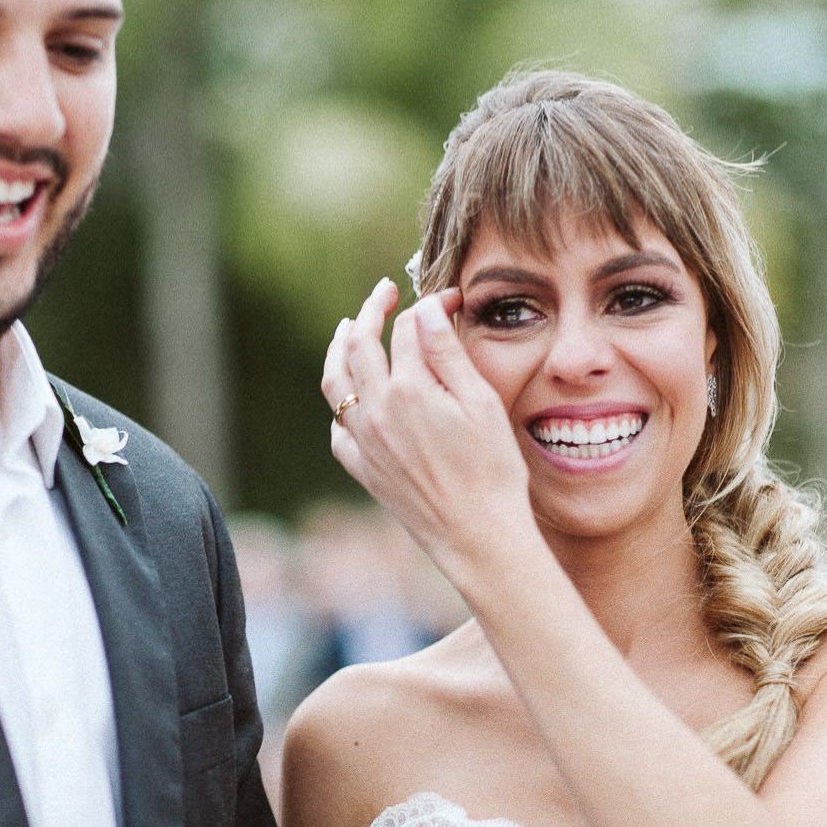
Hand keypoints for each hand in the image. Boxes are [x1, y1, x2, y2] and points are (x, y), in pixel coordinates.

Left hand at [321, 278, 536, 571]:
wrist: (477, 535)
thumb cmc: (491, 469)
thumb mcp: (479, 403)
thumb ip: (446, 353)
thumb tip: (425, 308)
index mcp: (408, 390)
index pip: (406, 328)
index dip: (427, 305)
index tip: (449, 299)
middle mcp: (375, 411)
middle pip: (359, 344)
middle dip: (370, 311)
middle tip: (384, 292)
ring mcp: (363, 442)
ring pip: (335, 383)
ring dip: (339, 348)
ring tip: (347, 327)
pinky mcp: (363, 469)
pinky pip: (338, 428)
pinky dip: (341, 403)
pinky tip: (352, 396)